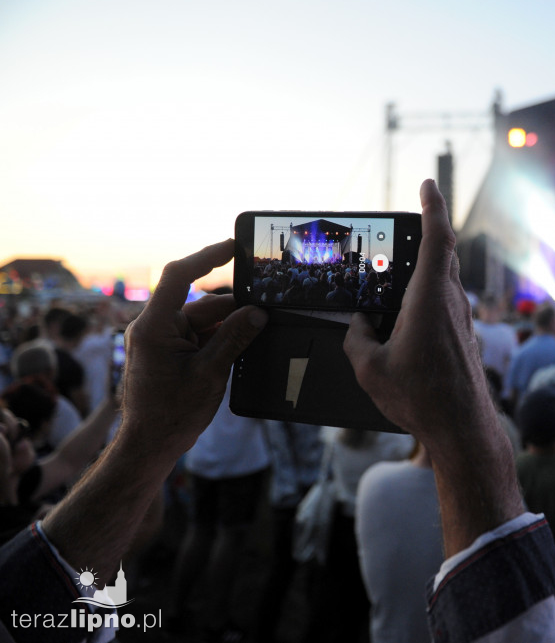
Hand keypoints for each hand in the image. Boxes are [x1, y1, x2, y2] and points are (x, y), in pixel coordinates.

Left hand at [118, 240, 267, 460]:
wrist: (148, 446)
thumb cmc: (170, 414)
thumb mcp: (209, 373)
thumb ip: (234, 338)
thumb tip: (257, 313)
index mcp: (155, 326)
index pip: (179, 276)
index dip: (207, 256)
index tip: (235, 247)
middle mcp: (155, 328)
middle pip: (200, 303)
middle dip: (234, 309)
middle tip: (266, 311)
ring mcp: (162, 341)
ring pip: (204, 321)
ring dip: (230, 328)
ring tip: (258, 335)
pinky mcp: (169, 353)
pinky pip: (200, 336)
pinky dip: (221, 340)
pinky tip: (243, 348)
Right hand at [344, 180, 491, 443]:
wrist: (463, 427)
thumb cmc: (422, 398)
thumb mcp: (370, 369)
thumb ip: (356, 339)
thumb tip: (356, 326)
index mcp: (430, 299)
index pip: (436, 238)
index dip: (432, 207)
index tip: (428, 184)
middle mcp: (451, 302)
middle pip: (442, 254)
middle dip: (425, 234)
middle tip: (402, 226)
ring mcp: (461, 318)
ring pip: (444, 279)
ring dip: (426, 268)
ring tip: (395, 276)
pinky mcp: (463, 335)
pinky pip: (445, 301)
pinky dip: (428, 295)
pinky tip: (408, 315)